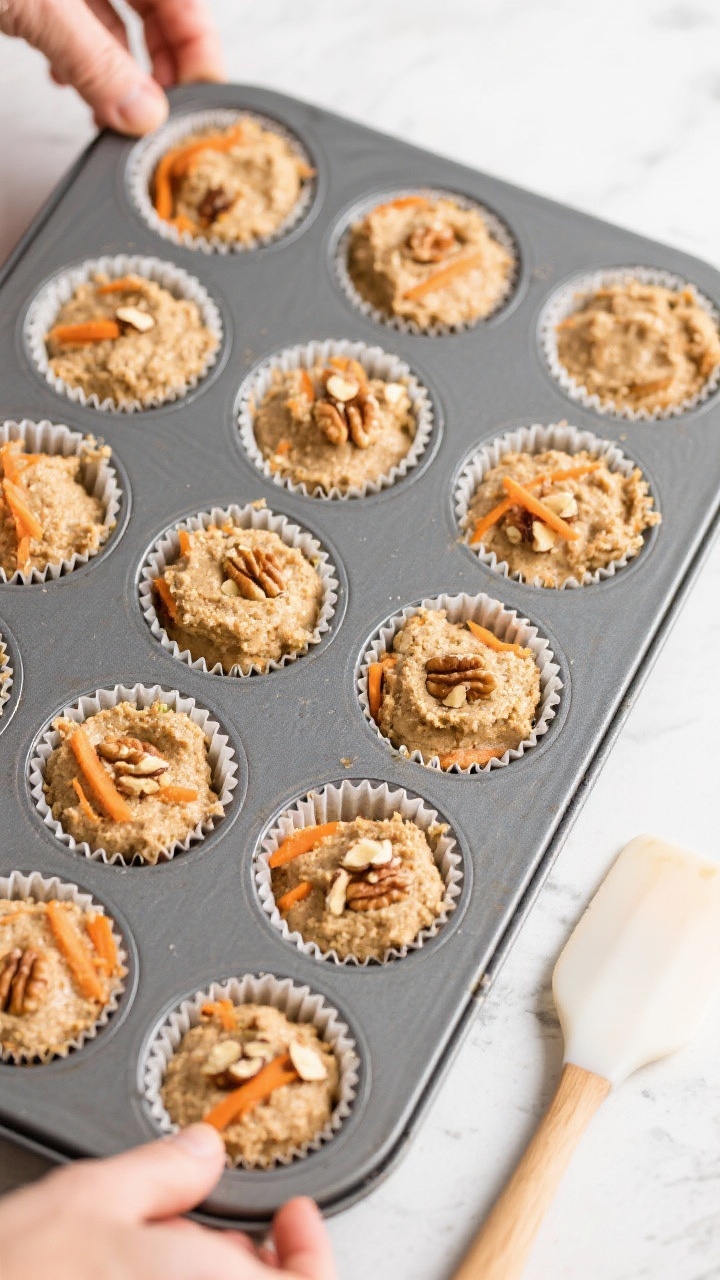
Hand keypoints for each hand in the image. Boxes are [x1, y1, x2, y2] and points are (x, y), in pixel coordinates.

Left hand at [0, 0, 224, 134]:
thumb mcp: (39, 5)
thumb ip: (92, 58)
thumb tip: (141, 112)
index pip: (188, 2)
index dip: (201, 52)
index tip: (200, 101)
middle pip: (159, 11)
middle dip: (161, 66)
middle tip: (162, 115)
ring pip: (115, 20)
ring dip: (117, 71)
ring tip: (114, 113)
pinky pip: (76, 22)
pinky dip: (80, 58)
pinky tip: (71, 82)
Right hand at [0, 1124, 336, 1279]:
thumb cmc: (18, 1277)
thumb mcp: (93, 1196)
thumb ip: (165, 1171)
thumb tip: (203, 1151)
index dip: (313, 1252)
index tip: (295, 1216)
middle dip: (256, 1264)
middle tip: (228, 1229)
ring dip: (214, 1279)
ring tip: (171, 1249)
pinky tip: (137, 1273)